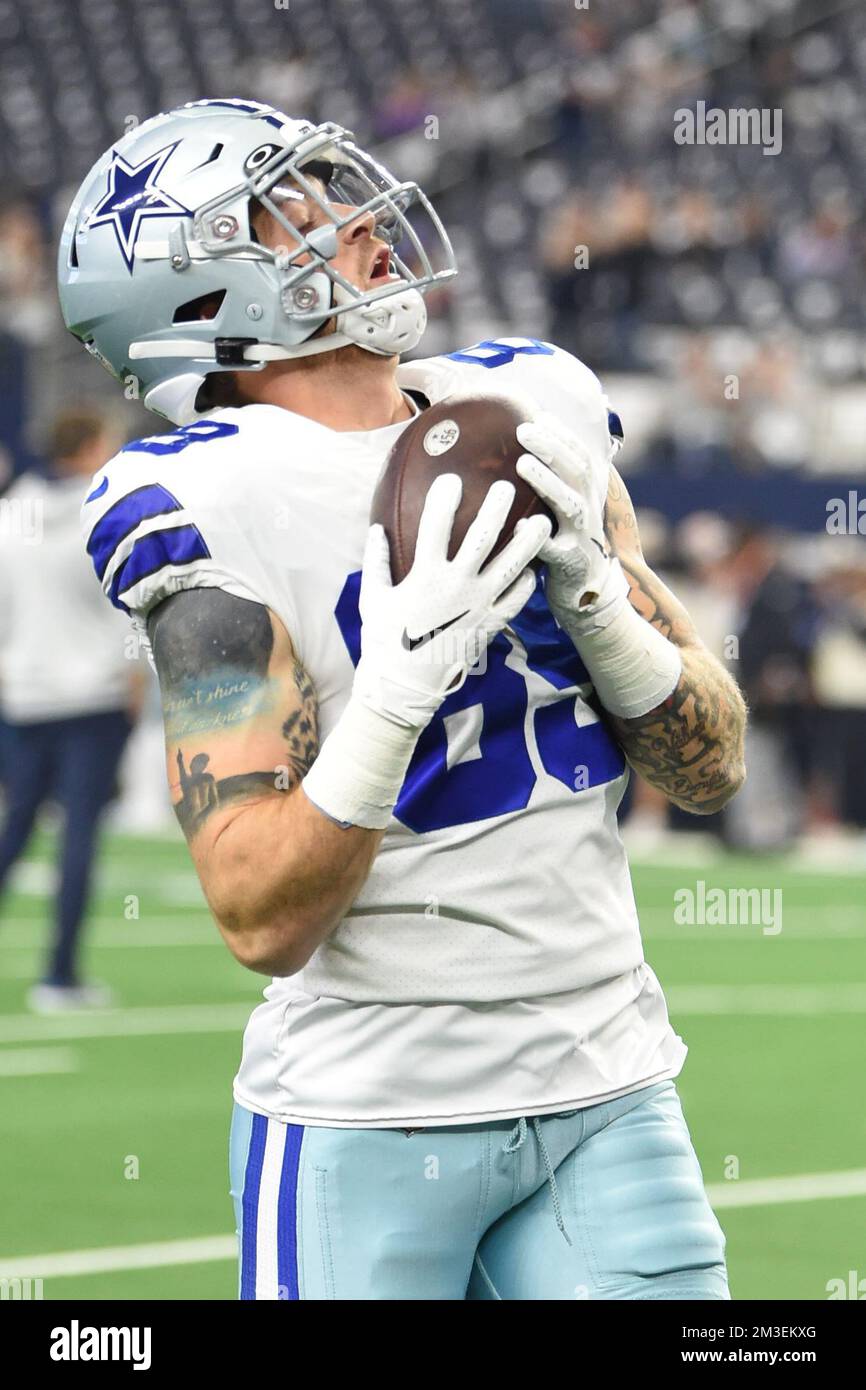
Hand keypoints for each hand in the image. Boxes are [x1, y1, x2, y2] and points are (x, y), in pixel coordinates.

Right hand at [355, 472, 550, 728]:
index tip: (452, 478)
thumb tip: (375, 530)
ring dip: (527, 542)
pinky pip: (515, 601)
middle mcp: (456, 586)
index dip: (444, 499)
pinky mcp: (490, 625)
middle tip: (507, 486)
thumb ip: (375, 562)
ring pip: (510, 566)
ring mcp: (478, 606)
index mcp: (425, 575)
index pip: (436, 526)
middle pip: (483, 537)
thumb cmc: (384, 642)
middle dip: (496, 508)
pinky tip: (531, 570)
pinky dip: (526, 585)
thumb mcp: (372, 599)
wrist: (405, 686)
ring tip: (541, 521)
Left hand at [515, 414, 627, 629]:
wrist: (585, 594)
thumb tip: (511, 454)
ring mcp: (582, 536)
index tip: (538, 413)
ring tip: (522, 464)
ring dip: (547, 481)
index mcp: (586, 494)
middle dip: (553, 446)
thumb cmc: (561, 545)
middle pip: (577, 470)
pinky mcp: (571, 564)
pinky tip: (519, 526)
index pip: (579, 456)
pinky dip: (538, 537)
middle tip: (524, 429)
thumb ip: (546, 485)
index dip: (562, 434)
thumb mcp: (558, 512)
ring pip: (569, 504)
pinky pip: (554, 550)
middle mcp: (589, 510)